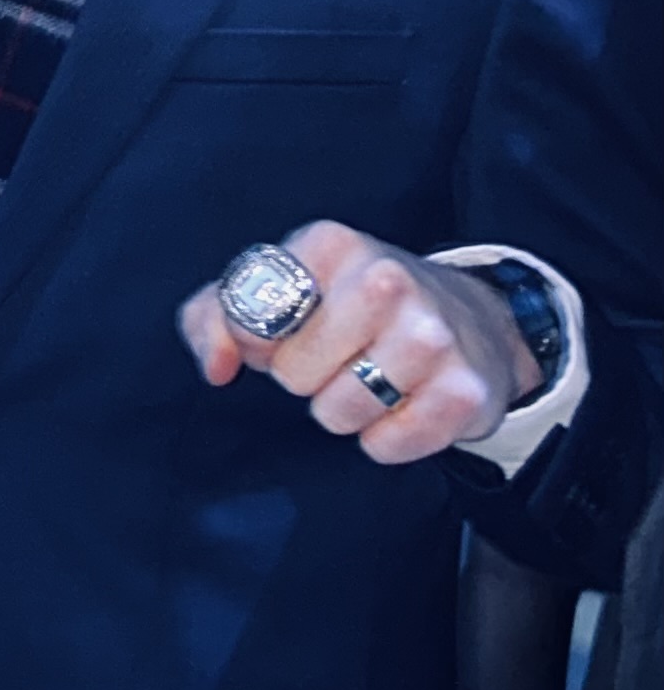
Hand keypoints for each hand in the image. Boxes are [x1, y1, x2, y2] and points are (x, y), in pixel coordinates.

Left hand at [176, 219, 540, 462]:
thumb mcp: (278, 289)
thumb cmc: (353, 305)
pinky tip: (400, 406)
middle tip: (334, 358)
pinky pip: (386, 445)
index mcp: (332, 245)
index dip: (255, 341)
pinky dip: (383, 439)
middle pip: (293, 373)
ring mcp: (431, 335)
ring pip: (339, 412)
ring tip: (367, 379)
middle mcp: (386, 280)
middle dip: (302, 377)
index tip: (279, 337)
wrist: (472, 319)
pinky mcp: (463, 392)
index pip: (252, 314)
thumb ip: (216, 316)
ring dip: (342, 410)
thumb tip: (217, 368)